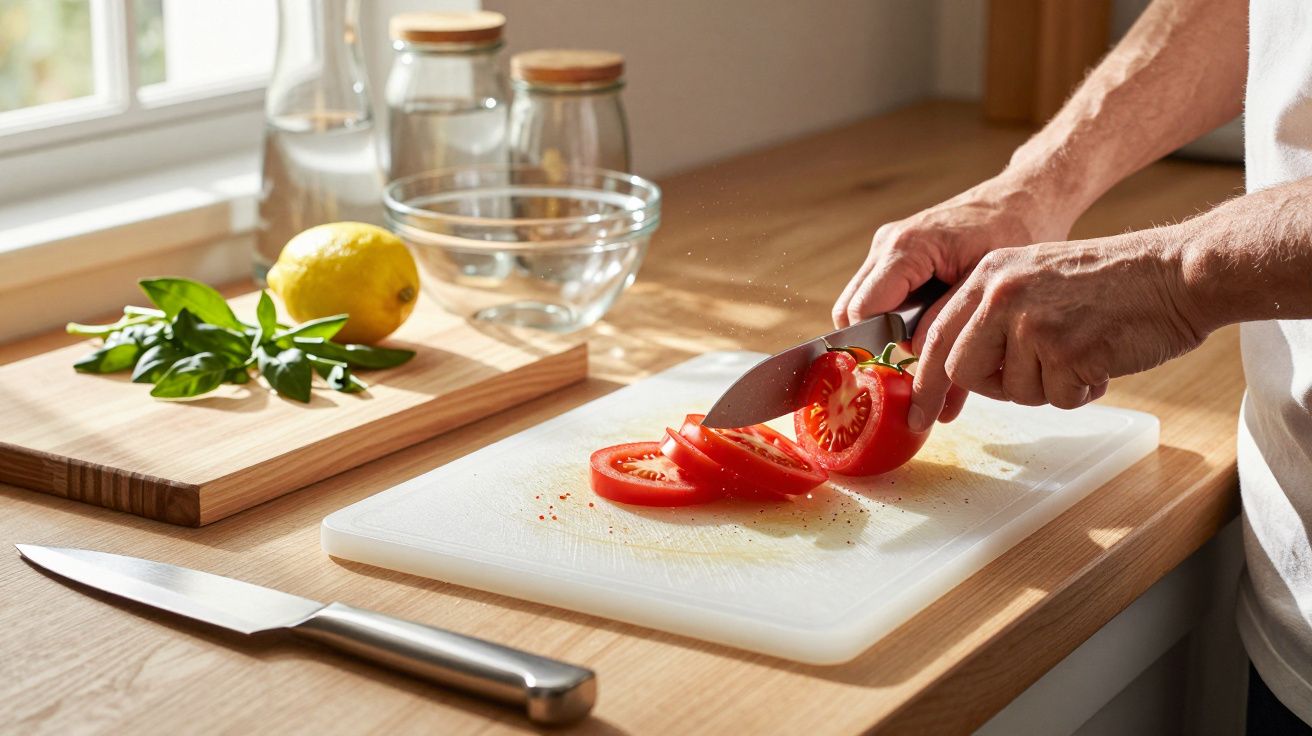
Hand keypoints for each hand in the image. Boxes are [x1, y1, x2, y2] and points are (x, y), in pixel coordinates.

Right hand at [833, 174, 1077, 421]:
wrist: (1022, 198)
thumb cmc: (1012, 228)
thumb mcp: (983, 281)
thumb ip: (946, 320)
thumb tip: (915, 358)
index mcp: (904, 248)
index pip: (860, 311)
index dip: (872, 349)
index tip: (895, 378)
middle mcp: (886, 247)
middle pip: (851, 314)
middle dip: (874, 348)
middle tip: (909, 377)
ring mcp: (888, 251)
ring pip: (861, 310)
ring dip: (886, 339)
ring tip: (923, 365)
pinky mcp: (898, 261)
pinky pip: (881, 300)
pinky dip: (897, 326)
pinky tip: (929, 346)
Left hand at [907, 231, 1205, 430]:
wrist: (1176, 272)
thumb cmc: (1113, 282)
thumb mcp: (1036, 277)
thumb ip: (993, 313)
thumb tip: (958, 369)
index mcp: (988, 274)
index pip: (936, 336)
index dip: (924, 382)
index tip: (918, 414)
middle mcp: (1001, 294)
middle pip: (963, 371)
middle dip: (996, 386)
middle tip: (1037, 376)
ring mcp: (1031, 322)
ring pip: (1013, 391)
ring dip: (1049, 385)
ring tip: (1082, 350)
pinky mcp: (1065, 349)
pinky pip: (1057, 398)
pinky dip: (1081, 390)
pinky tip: (1102, 359)